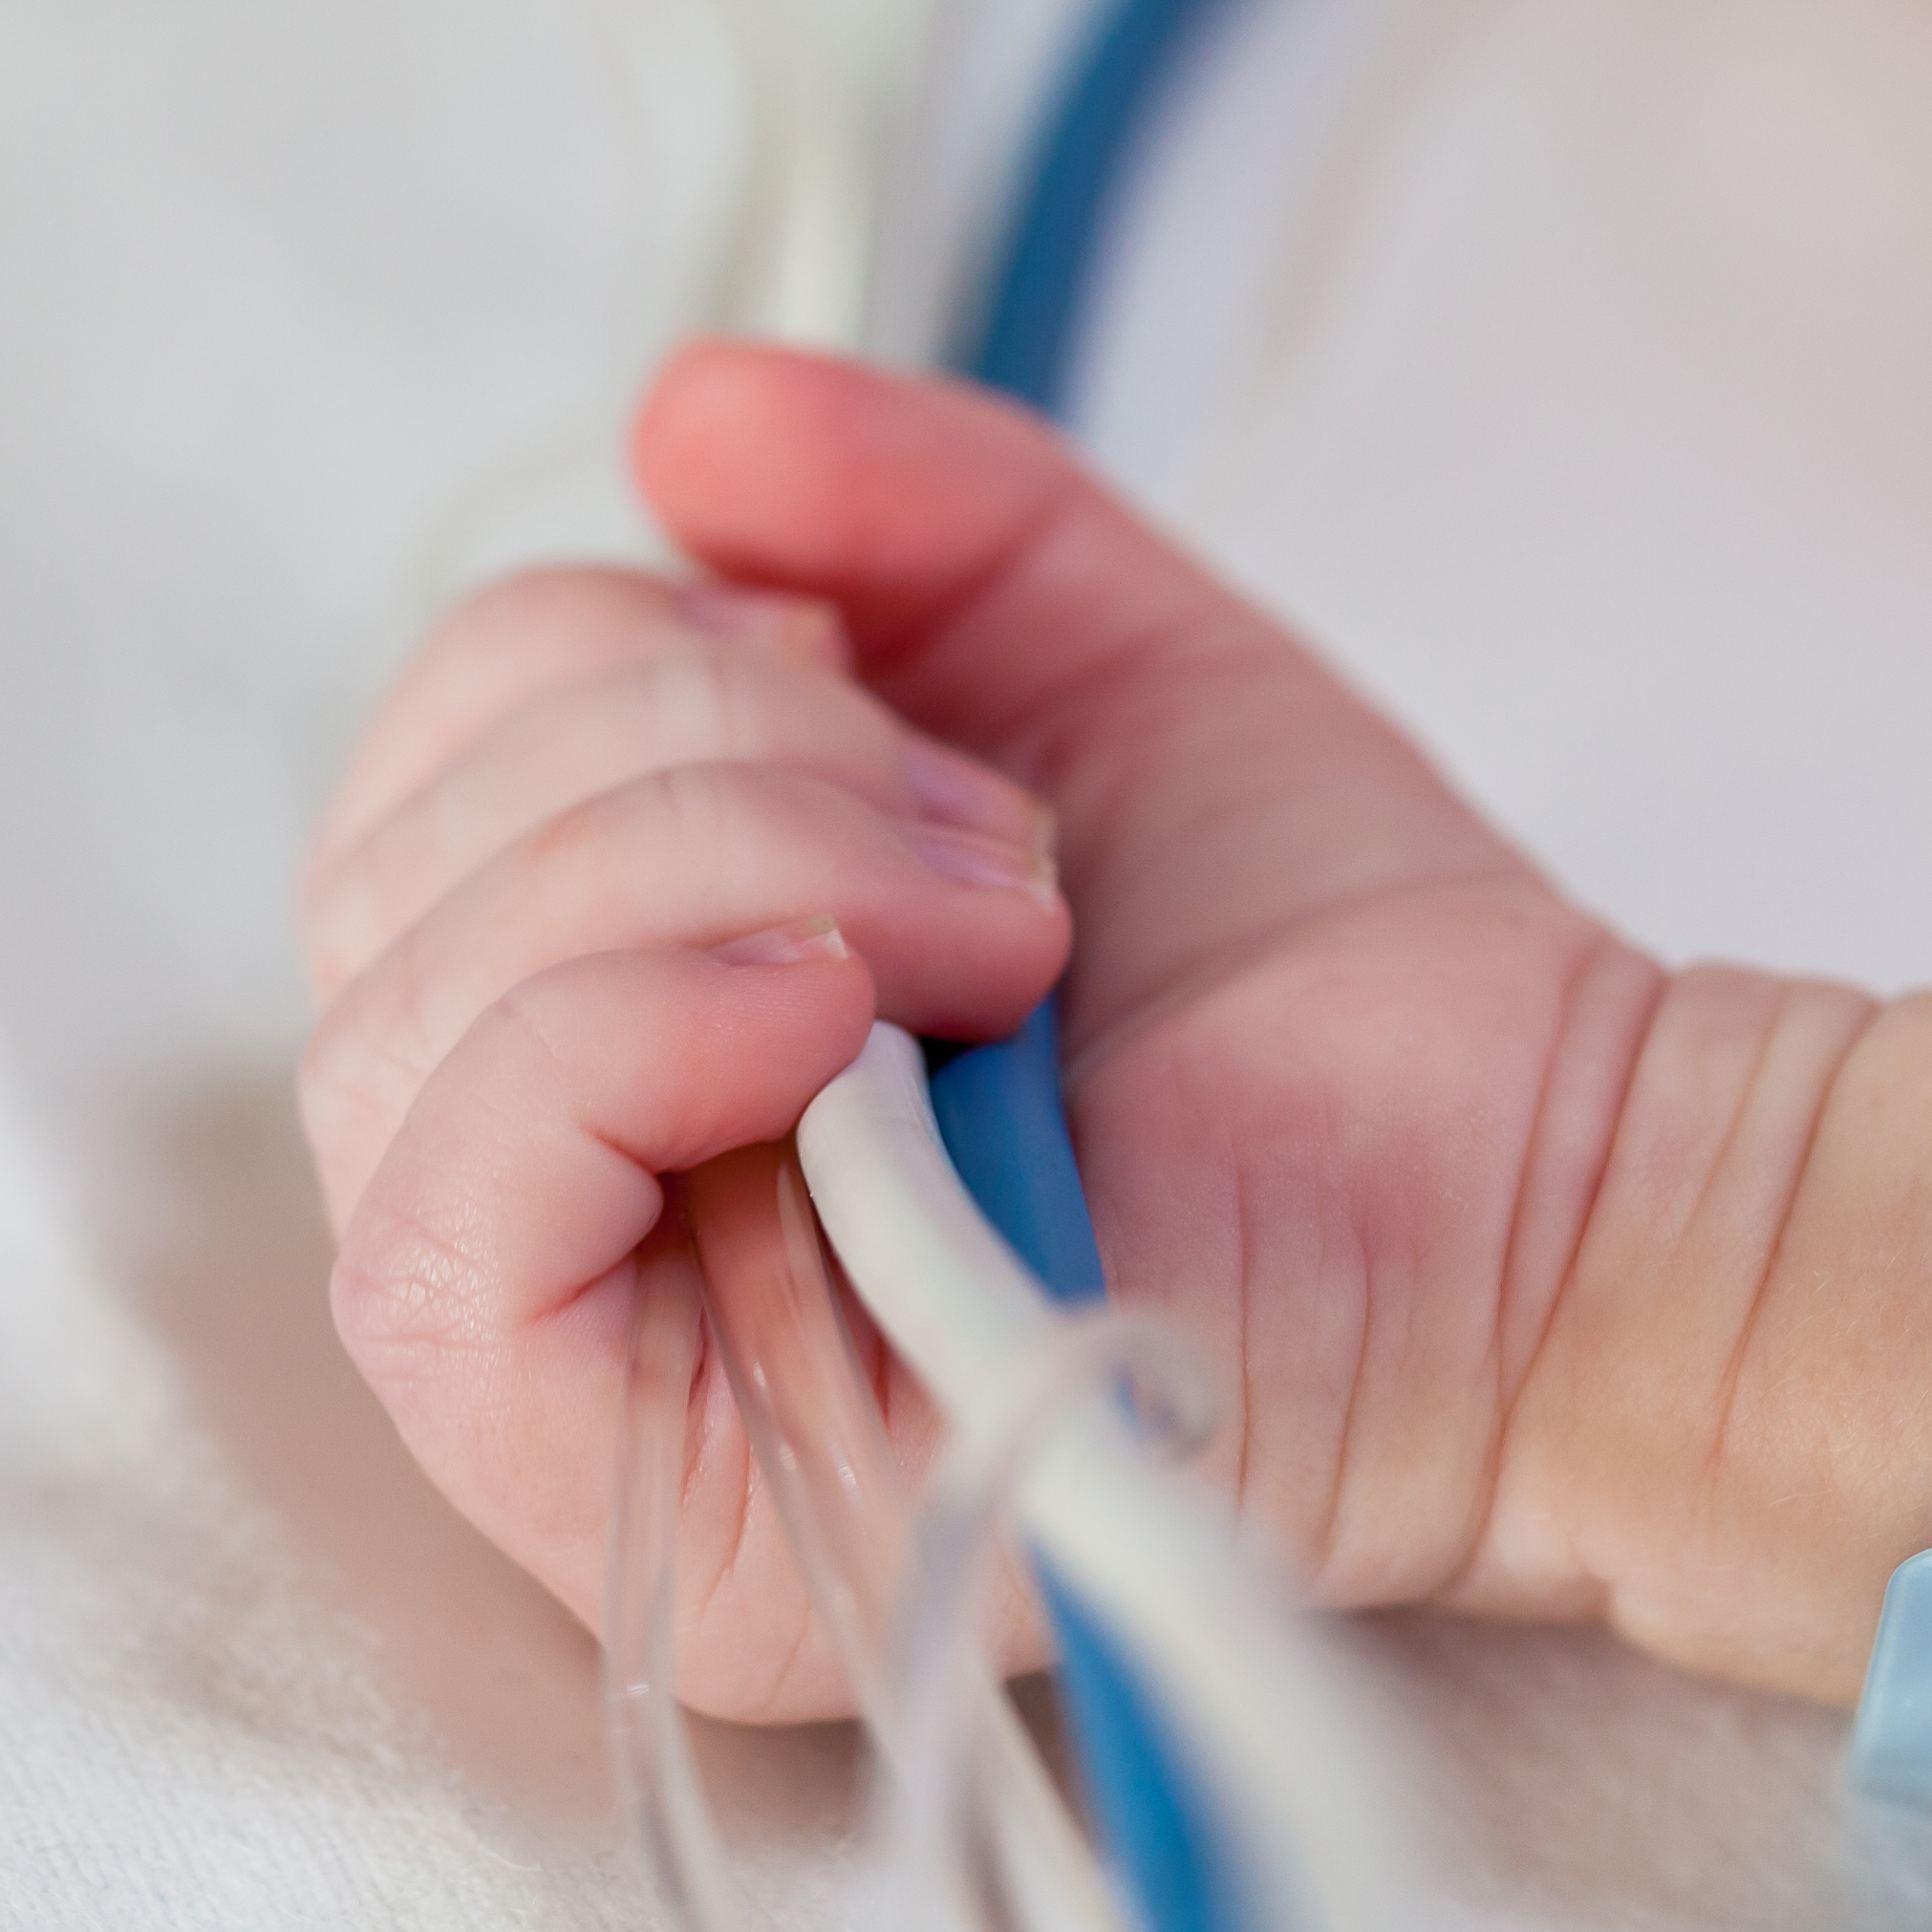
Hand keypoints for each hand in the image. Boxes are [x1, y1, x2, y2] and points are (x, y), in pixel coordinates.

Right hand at [295, 345, 1931, 1719]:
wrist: (1551, 1190)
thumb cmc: (1338, 985)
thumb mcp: (1089, 656)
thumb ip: (895, 505)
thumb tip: (677, 413)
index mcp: (615, 1016)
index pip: (407, 793)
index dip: (594, 666)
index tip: (879, 692)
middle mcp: (562, 1211)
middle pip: (380, 900)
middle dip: (689, 771)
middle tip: (986, 844)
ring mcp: (586, 1395)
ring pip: (398, 1043)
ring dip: (705, 885)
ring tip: (994, 935)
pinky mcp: (647, 1518)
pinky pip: (438, 1248)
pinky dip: (609, 1045)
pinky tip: (825, 1011)